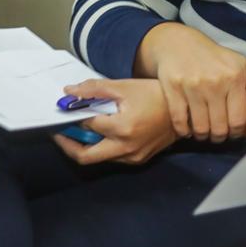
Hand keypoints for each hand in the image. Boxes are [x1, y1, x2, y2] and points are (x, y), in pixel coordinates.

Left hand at [52, 78, 176, 165]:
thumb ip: (95, 89)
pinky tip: (102, 134)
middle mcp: (126, 148)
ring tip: (80, 130)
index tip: (63, 110)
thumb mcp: (125, 87)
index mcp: (122, 128)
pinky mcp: (138, 160)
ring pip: (98, 158)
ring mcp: (132, 157)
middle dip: (67, 144)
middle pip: (84, 156)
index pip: (86, 125)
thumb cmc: (157, 95)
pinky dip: (102, 147)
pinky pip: (112, 158)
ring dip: (85, 145)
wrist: (186, 111)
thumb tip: (69, 91)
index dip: (71, 116)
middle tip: (59, 133)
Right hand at [138, 23, 245, 142]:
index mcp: (234, 78)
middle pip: (219, 128)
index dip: (237, 133)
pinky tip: (188, 128)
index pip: (238, 120)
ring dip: (202, 136)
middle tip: (218, 135)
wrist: (180, 43)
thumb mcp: (241, 65)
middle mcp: (214, 82)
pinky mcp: (173, 88)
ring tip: (204, 132)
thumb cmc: (216, 58)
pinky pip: (179, 121)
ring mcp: (192, 85)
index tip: (233, 132)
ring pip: (200, 128)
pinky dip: (183, 131)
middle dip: (220, 137)